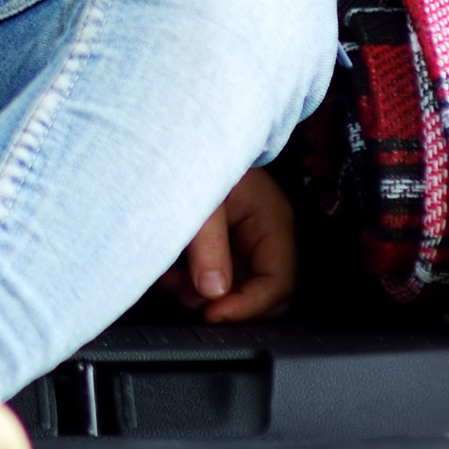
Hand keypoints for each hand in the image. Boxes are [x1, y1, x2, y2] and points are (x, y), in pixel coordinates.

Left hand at [159, 166, 296, 322]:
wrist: (173, 134)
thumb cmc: (193, 155)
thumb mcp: (200, 199)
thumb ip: (208, 246)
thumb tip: (214, 292)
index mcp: (273, 221)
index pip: (278, 283)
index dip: (247, 306)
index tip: (212, 314)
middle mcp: (266, 236)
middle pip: (265, 296)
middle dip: (228, 305)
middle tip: (189, 296)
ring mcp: (246, 243)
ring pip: (238, 293)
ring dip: (204, 297)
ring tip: (173, 280)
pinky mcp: (224, 247)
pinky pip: (219, 282)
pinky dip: (193, 286)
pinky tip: (170, 273)